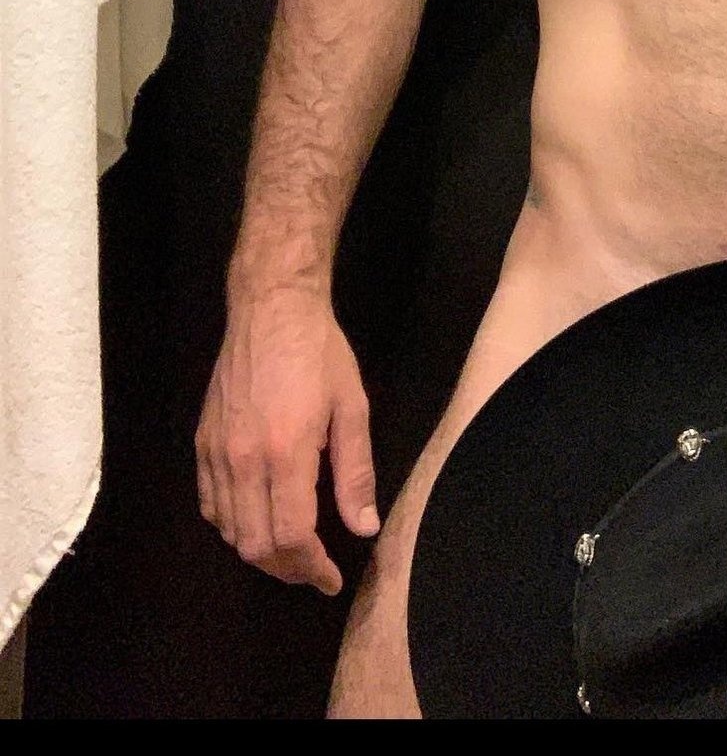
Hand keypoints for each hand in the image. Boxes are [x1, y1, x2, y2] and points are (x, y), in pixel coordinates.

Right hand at [196, 288, 378, 593]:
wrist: (270, 309)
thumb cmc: (319, 353)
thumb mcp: (352, 407)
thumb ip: (357, 473)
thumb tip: (364, 528)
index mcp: (286, 452)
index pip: (292, 536)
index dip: (313, 568)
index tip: (332, 579)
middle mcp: (243, 460)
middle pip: (255, 545)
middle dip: (287, 569)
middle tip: (314, 570)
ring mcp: (216, 453)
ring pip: (228, 531)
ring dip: (259, 552)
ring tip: (290, 551)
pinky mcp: (201, 443)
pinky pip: (209, 504)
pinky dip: (230, 525)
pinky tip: (255, 520)